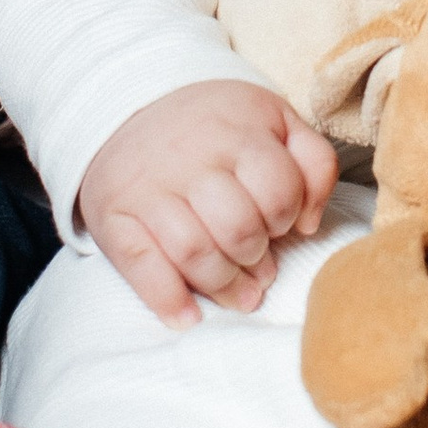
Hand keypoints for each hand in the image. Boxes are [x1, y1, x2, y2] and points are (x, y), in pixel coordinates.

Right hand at [78, 79, 337, 324]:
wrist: (130, 111)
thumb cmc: (218, 127)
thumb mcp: (274, 120)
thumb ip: (312, 162)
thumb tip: (308, 223)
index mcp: (236, 130)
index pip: (278, 191)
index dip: (286, 219)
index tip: (279, 226)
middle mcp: (189, 156)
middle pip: (238, 228)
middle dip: (257, 258)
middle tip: (259, 266)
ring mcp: (148, 188)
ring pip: (194, 253)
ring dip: (223, 285)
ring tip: (238, 293)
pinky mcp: (114, 216)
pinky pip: (141, 266)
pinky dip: (167, 299)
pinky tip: (187, 316)